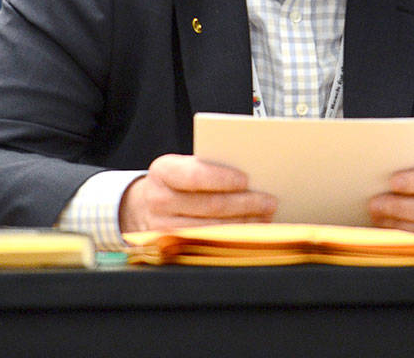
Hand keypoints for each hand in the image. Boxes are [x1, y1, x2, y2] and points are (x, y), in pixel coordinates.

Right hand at [119, 154, 276, 232]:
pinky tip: (251, 230)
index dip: (222, 179)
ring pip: (213, 228)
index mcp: (163, 171)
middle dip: (245, 203)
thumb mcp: (183, 166)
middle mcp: (159, 201)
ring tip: (265, 215)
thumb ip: (209, 167)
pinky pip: (209, 243)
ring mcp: (164, 228)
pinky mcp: (173, 248)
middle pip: (209, 205)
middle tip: (269, 201)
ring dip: (244, 223)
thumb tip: (252, 176)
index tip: (246, 179)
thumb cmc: (177, 181)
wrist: (145, 205)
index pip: (195, 176)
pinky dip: (234, 237)